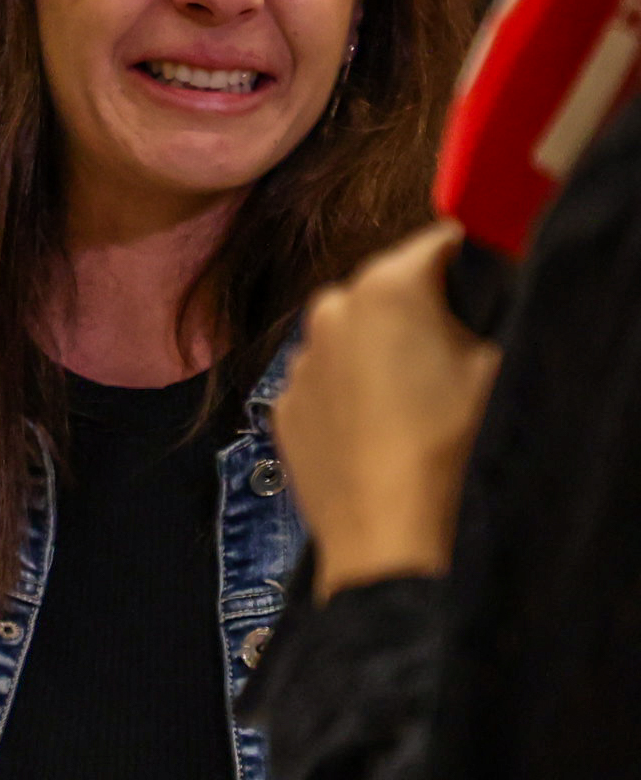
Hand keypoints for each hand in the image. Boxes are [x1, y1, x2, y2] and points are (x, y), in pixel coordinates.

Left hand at [274, 222, 498, 594]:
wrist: (388, 535)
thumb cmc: (450, 444)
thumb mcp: (496, 364)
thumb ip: (486, 311)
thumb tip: (482, 295)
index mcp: (386, 285)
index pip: (438, 243)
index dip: (469, 264)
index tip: (488, 289)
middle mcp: (330, 309)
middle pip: (388, 288)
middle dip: (421, 309)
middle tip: (456, 353)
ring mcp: (299, 361)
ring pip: (351, 335)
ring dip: (380, 352)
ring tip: (416, 403)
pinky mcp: (283, 407)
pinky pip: (325, 382)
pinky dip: (349, 393)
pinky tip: (379, 432)